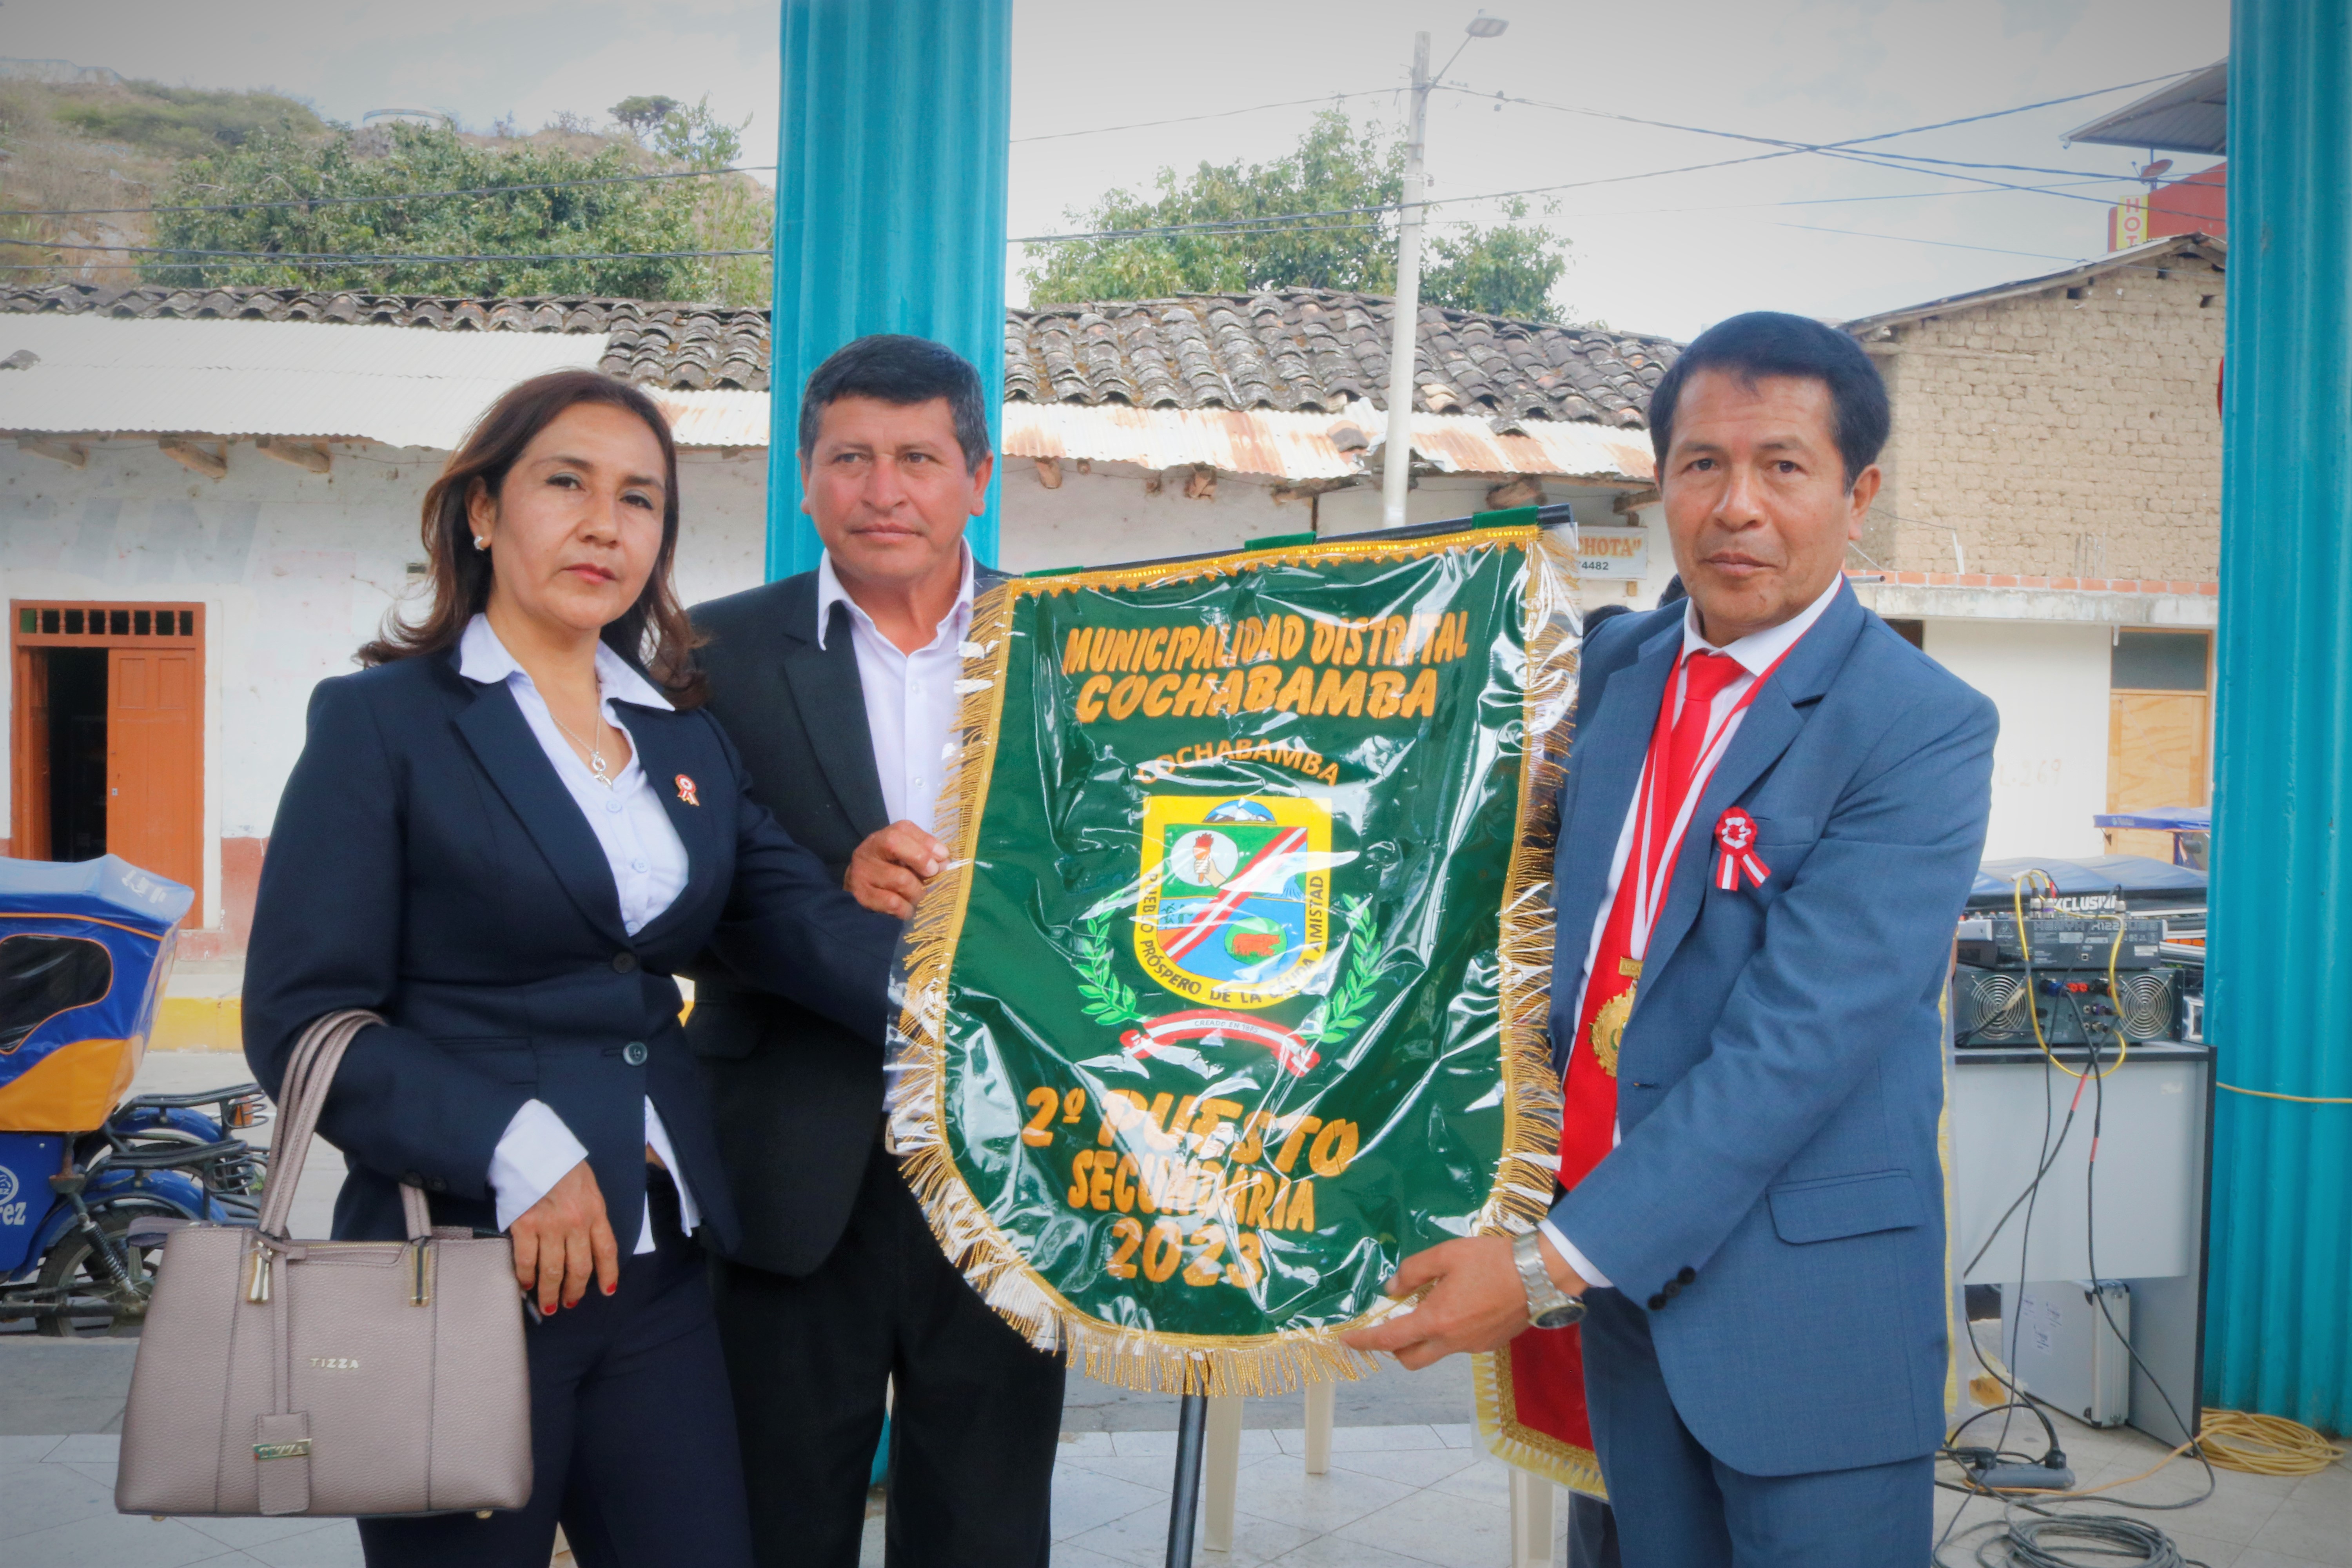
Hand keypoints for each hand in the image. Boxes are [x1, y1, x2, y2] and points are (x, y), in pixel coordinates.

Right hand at [509, 1160, 618, 1314]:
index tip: (607, 1290)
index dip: (608, 1273)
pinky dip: (526, 1277)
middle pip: (578, 1268)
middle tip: (569, 1305)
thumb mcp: (589, 1187)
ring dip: (550, 1293)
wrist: (534, 1148)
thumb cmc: (563, 1165)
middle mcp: (576, 1223)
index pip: (606, 1250)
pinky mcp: (524, 1226)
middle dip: (575, 1291)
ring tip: (548, 1306)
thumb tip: (588, 1241)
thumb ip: (591, 1213)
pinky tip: (525, 1286)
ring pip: (552, 1271)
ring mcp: (550, 1226)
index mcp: (595, 1211)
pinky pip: (526, 1260)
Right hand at [846, 821, 948, 917]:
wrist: (860, 888)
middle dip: (921, 860)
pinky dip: (906, 909)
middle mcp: (869, 850)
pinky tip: (908, 910)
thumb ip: (926, 854)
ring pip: (900, 879)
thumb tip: (944, 862)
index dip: (926, 842)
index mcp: (883, 836)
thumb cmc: (891, 870)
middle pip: (895, 846)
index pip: (903, 830)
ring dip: (917, 891)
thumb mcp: (907, 856)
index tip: (943, 856)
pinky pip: (893, 903)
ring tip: (919, 896)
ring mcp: (862, 872)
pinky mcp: (862, 895)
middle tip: (932, 874)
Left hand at [1338, 1234, 1586, 1369]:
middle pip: (1411, 1359)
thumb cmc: (1492, 1260)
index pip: (1390, 1339)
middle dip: (1394, 1348)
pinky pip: (1459, 1345)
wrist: (1539, 1273)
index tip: (1347, 1340)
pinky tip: (1461, 1307)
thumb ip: (1414, 1271)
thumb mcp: (1447, 1255)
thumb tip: (1393, 1288)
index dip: (1365, 1341)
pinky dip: (1449, 1332)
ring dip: (1425, 1337)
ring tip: (1432, 1305)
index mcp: (1437, 1320)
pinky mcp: (1490, 1344)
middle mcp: (1453, 1341)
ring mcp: (1473, 1346)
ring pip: (1437, 1351)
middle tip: (1390, 1326)